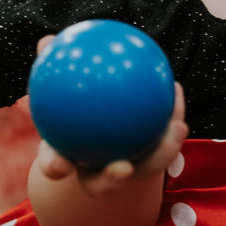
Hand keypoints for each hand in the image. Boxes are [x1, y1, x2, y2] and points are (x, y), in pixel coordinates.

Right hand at [31, 35, 188, 196]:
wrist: (98, 129)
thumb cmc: (72, 103)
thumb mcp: (57, 87)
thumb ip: (50, 66)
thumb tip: (47, 40)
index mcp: (66, 158)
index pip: (55, 167)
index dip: (55, 168)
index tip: (60, 164)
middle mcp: (96, 173)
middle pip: (103, 184)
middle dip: (113, 180)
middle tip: (123, 168)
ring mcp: (126, 169)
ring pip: (146, 168)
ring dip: (164, 153)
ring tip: (177, 127)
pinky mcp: (151, 158)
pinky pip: (164, 141)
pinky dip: (172, 117)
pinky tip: (176, 87)